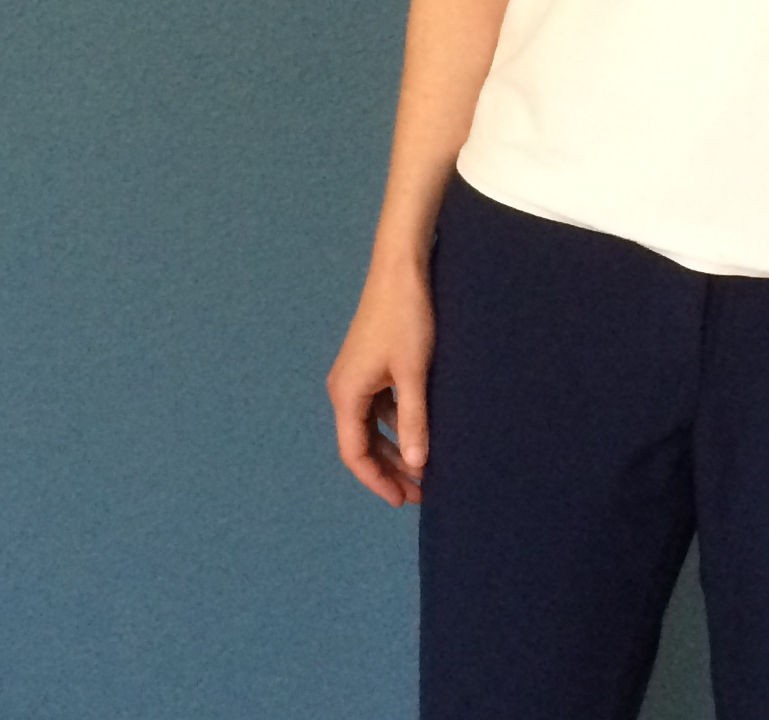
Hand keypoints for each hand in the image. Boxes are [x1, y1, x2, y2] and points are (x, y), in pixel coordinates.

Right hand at [327, 263, 435, 506]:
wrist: (400, 268)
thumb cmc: (406, 318)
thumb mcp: (414, 372)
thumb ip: (414, 419)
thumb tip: (417, 464)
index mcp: (347, 394)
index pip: (355, 453)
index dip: (377, 481)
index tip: (401, 500)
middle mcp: (345, 389)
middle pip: (362, 443)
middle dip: (389, 469)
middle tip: (419, 492)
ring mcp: (357, 376)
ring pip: (373, 425)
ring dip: (395, 447)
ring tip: (423, 469)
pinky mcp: (371, 364)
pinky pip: (380, 406)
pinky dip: (397, 423)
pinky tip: (420, 432)